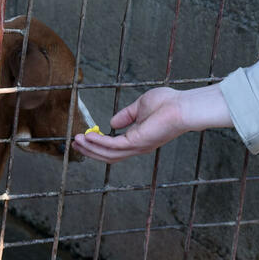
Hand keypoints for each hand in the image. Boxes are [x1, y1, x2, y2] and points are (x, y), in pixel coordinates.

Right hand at [72, 84, 231, 163]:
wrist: (183, 107)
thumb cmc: (168, 103)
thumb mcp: (141, 106)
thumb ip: (126, 115)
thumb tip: (111, 123)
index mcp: (139, 139)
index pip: (115, 147)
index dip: (99, 144)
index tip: (85, 137)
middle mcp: (137, 147)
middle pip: (109, 155)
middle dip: (91, 150)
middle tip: (75, 143)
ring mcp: (137, 146)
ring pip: (108, 154)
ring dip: (91, 148)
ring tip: (77, 140)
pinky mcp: (137, 142)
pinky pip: (113, 146)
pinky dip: (99, 143)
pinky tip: (88, 136)